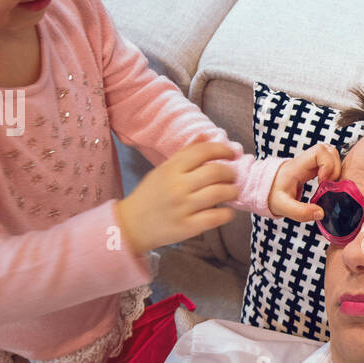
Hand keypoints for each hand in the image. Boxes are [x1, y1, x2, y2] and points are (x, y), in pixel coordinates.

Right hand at [115, 140, 241, 254]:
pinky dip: (227, 213)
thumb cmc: (150, 195)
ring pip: (219, 193)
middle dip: (230, 172)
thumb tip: (207, 135)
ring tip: (232, 192)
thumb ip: (186, 153)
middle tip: (232, 176)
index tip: (231, 153)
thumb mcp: (163, 170)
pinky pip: (215, 217)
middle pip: (215, 172)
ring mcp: (183, 207)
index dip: (222, 149)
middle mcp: (177, 186)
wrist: (131, 225)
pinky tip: (227, 211)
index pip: (202, 152)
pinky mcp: (187, 227)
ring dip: (232, 191)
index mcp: (171, 169)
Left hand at [267, 143, 341, 221]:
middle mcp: (306, 161)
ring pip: (331, 155)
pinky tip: (328, 185)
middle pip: (329, 150)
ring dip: (336, 169)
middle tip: (329, 185)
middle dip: (335, 168)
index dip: (327, 165)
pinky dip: (334, 172)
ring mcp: (311, 163)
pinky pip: (330, 163)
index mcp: (298, 166)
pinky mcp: (314, 168)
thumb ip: (300, 212)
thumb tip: (320, 213)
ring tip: (330, 185)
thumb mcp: (283, 207)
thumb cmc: (272, 195)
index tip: (323, 181)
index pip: (319, 151)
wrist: (263, 189)